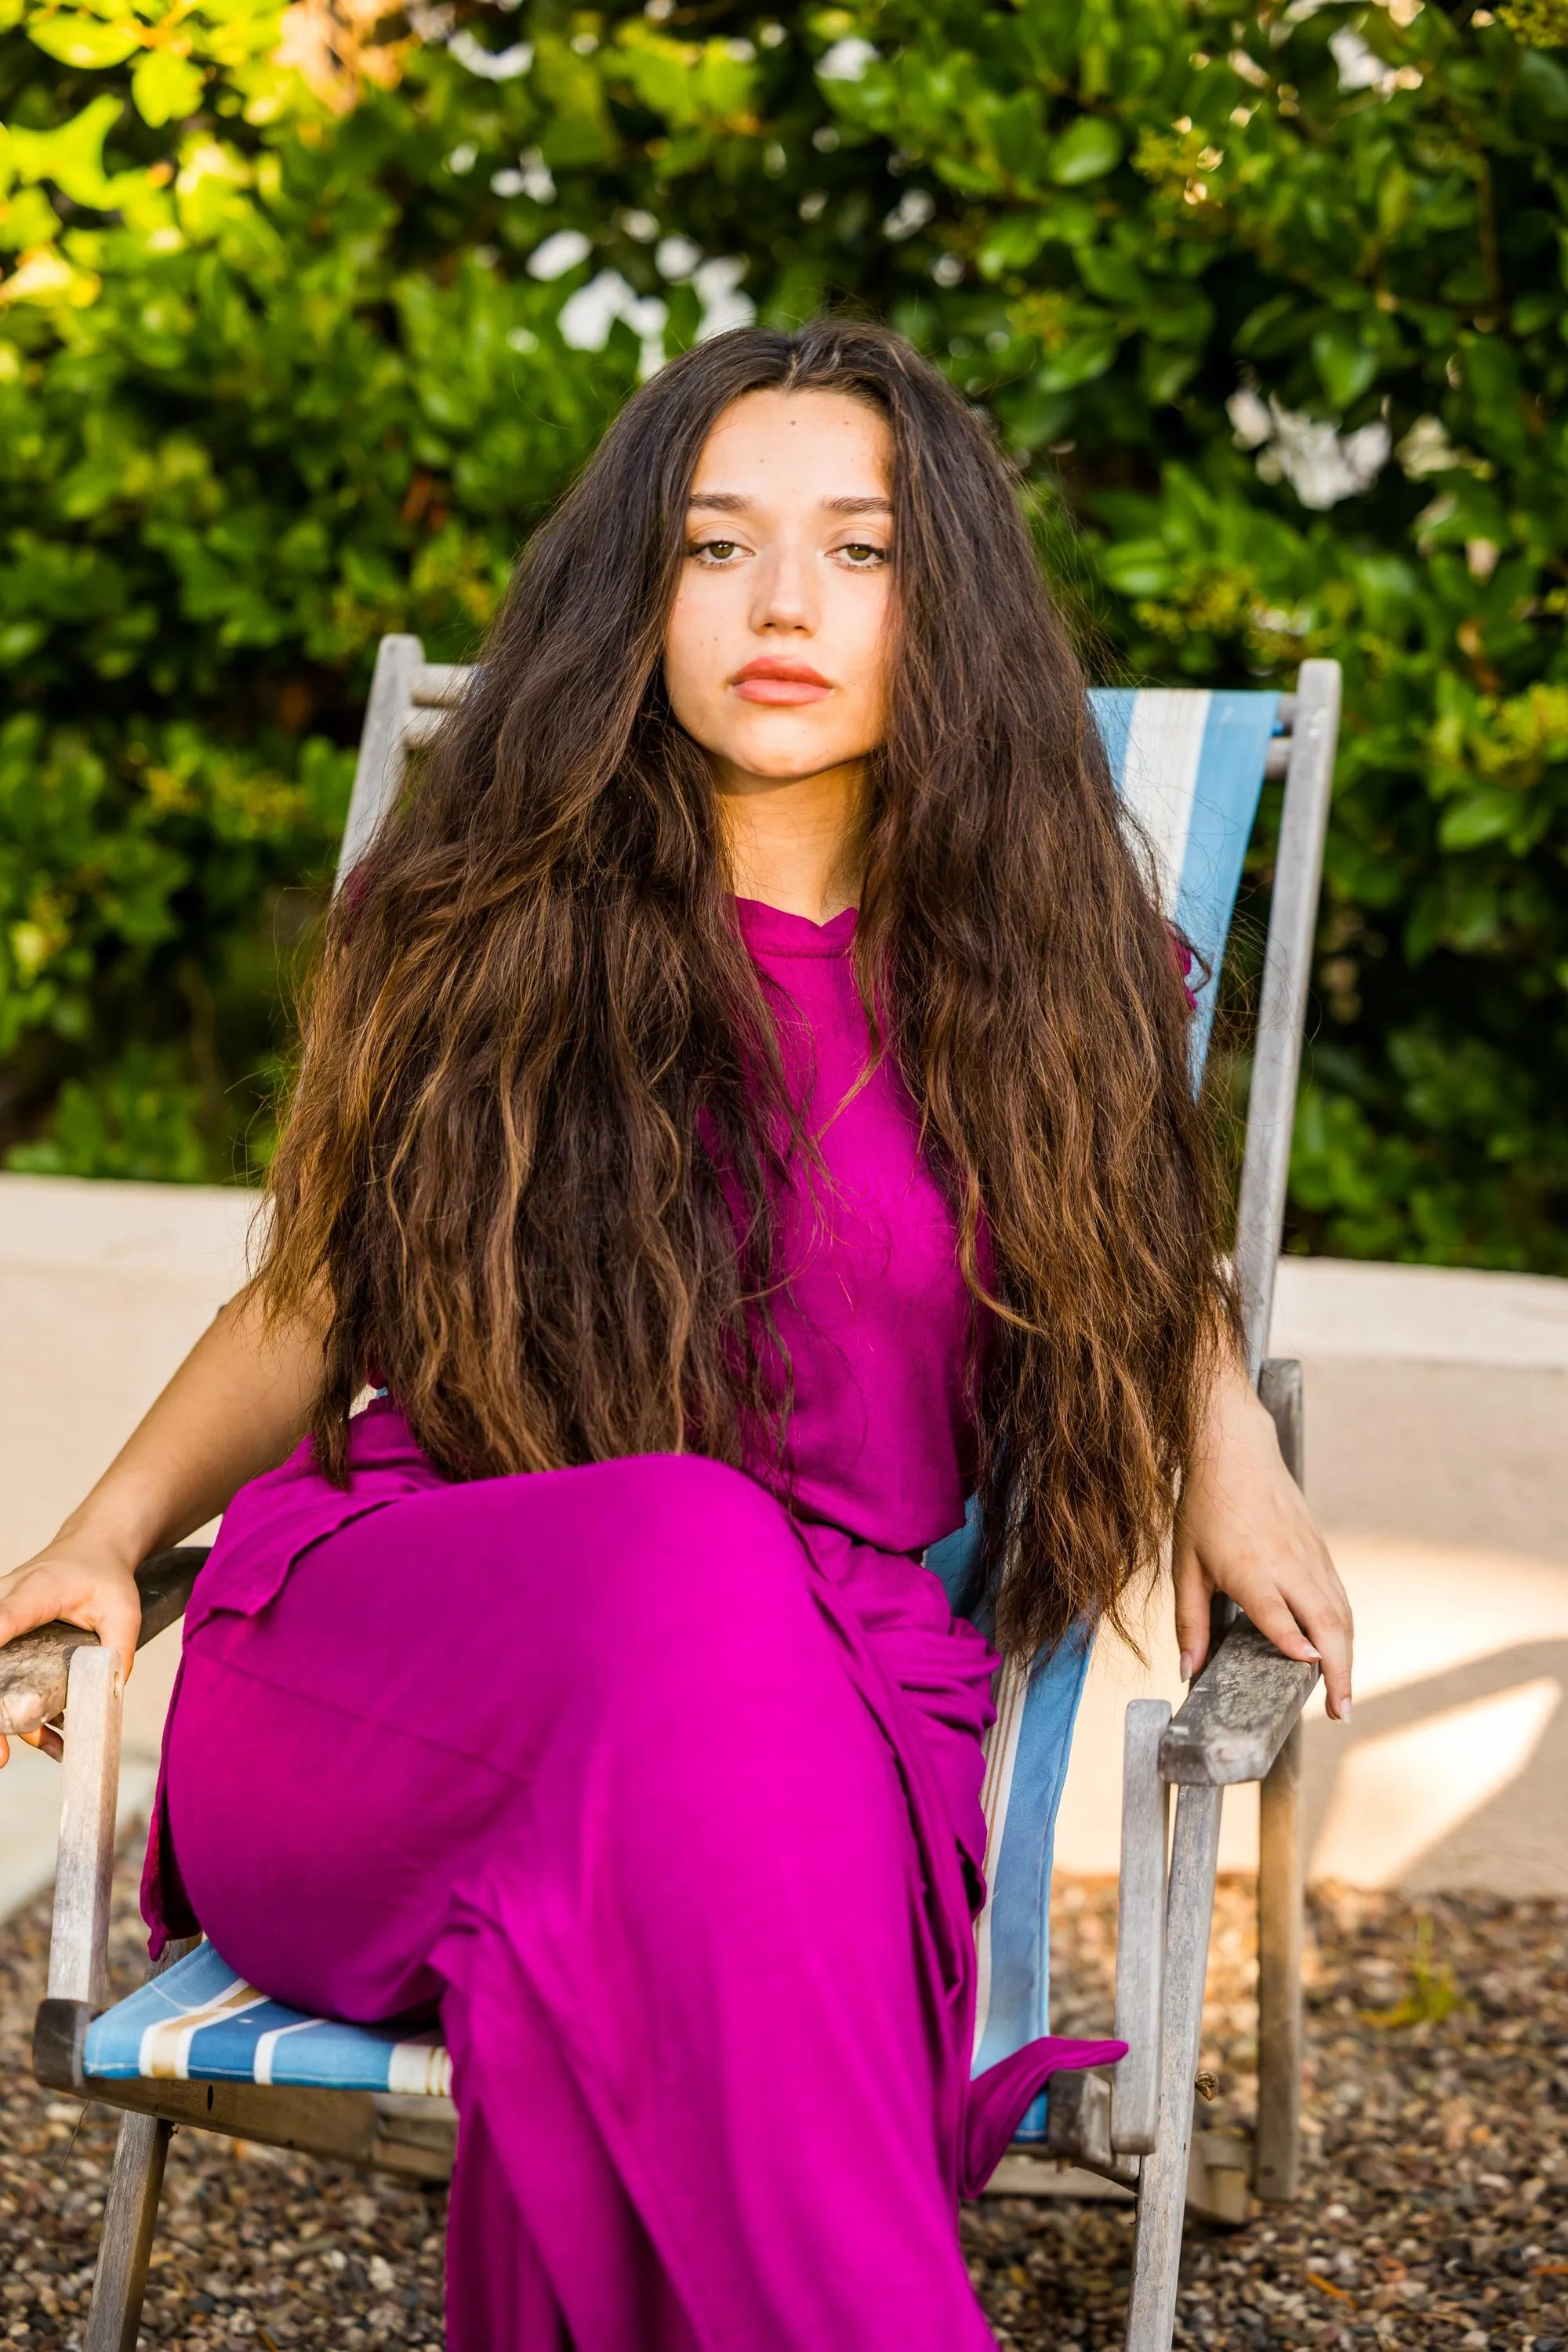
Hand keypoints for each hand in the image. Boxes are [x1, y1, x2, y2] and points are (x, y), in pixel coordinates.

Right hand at [0, 1536, 142, 1766]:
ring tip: (10, 1756)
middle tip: (1, 1753)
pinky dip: (10, 1706)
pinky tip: (39, 1734)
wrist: (90, 1549)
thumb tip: (111, 1694)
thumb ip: (119, 1648)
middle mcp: (4, 1603)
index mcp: (35, 1592)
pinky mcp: (0, 1637)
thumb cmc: (104, 1575)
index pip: (5, 1618)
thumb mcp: (123, 1608)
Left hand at [1173, 1352, 1352, 1721]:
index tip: (1308, 1668)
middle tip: (1340, 1712)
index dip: (1293, 1641)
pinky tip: (1339, 1654)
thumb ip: (1188, 1621)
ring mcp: (1310, 1558)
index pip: (1277, 1612)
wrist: (1236, 1450)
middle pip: (1326, 1622)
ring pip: (1341, 1614)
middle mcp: (1288, 1565)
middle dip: (1338, 1671)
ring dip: (1347, 1657)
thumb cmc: (1205, 1507)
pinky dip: (1345, 1631)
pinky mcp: (1320, 1552)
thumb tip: (1186, 1670)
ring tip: (1342, 1697)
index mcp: (1250, 1568)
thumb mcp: (1185, 1565)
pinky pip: (1339, 1598)